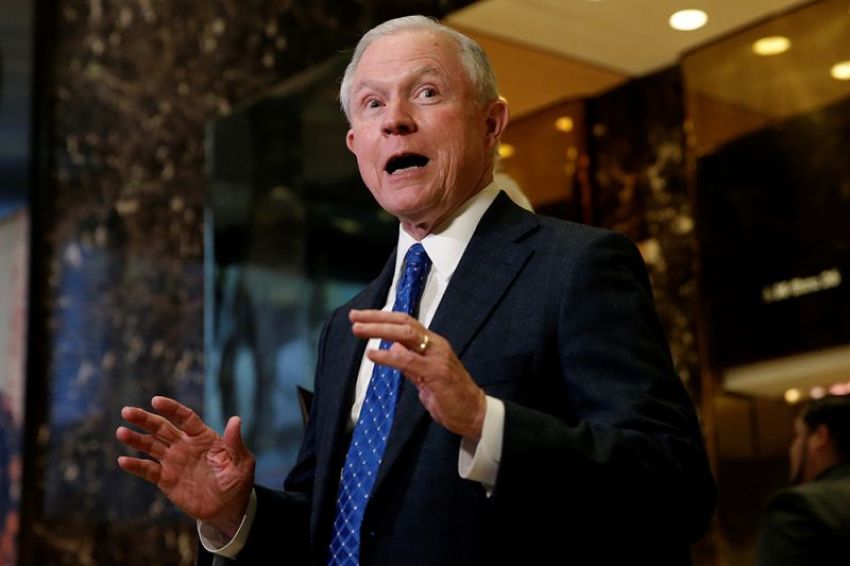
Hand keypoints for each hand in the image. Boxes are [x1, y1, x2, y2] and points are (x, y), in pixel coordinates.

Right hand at [116, 396, 254, 537]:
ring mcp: (173, 461)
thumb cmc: (237, 482)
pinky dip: (135, 465)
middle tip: (126, 411)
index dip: (171, 408)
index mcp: (202, 436)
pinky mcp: (166, 479)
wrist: (228, 508)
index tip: (156, 401)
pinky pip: (148, 470)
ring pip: (151, 446)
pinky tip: (123, 460)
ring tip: (121, 432)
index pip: (184, 417)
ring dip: (136, 439)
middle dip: (145, 419)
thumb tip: (236, 420)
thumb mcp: (242, 462)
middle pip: (161, 428)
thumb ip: (235, 442)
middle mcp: (184, 445)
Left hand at [349, 309, 486, 439]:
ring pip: (406, 335)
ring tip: (358, 329)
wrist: (473, 414)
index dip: (382, 317)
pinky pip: (408, 360)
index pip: (405, 323)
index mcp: (432, 344)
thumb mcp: (425, 376)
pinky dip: (388, 356)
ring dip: (379, 330)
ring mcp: (437, 357)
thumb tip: (391, 348)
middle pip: (404, 323)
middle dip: (377, 318)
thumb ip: (409, 362)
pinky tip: (372, 354)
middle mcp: (435, 345)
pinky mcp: (436, 373)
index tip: (361, 316)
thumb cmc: (450, 396)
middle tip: (354, 317)